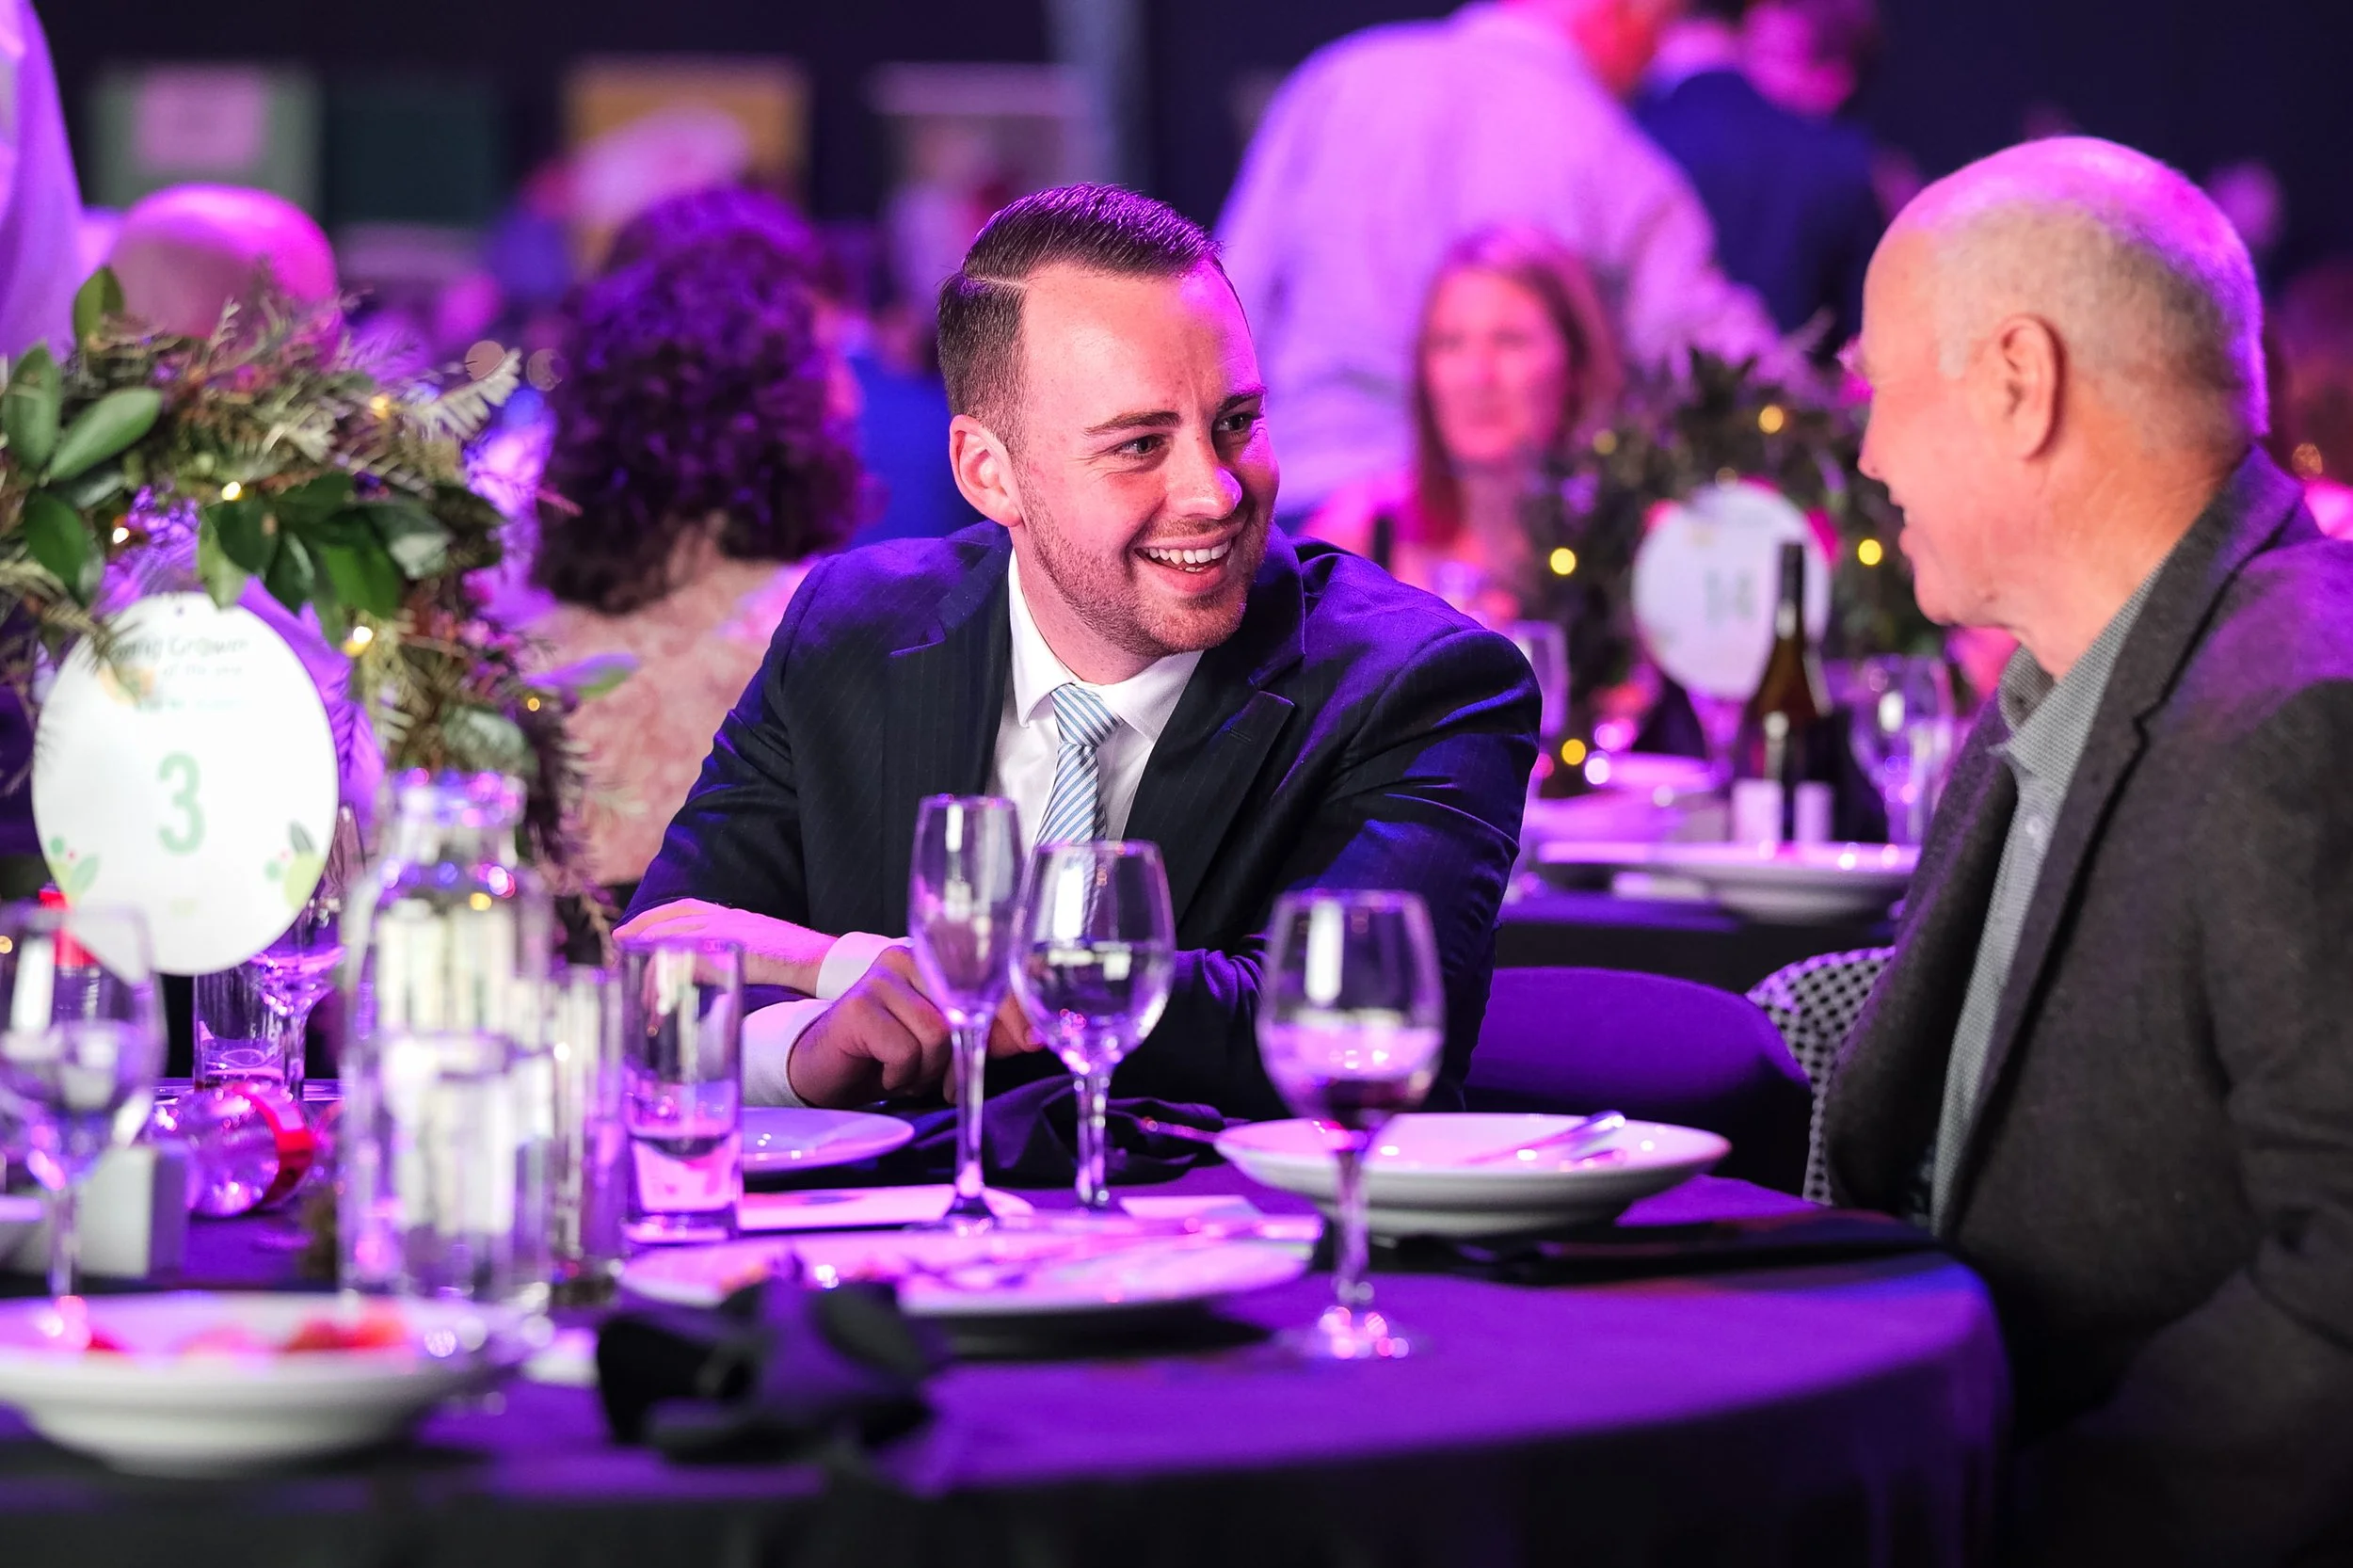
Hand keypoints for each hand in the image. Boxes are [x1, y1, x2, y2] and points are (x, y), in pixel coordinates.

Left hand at [613, 900, 835, 994]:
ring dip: (651, 956)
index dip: (657, 916)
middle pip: (673, 917)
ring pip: (675, 937)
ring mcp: (729, 930)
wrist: (822, 961)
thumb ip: (736, 951)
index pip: (686, 907)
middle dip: (642, 929)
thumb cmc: (798, 962)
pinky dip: (670, 969)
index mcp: (734, 915)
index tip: (634, 928)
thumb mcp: (761, 951)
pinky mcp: (731, 948)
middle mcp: (728, 916)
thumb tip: (712, 968)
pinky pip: (689, 957)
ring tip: (633, 971)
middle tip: (618, 943)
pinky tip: (658, 981)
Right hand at [788, 949, 1050, 1107]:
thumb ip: (989, 1035)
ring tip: (901, 1071)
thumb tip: (1037, 1036)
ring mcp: (882, 977)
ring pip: (937, 1034)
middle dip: (957, 1057)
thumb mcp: (948, 1046)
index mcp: (932, 960)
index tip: (1034, 1042)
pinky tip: (881, 1071)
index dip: (1015, 1011)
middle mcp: (908, 957)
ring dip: (924, 1070)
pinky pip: (906, 1050)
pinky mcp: (860, 1005)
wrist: (827, 1073)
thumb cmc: (890, 1057)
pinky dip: (900, 1074)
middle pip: (965, 1010)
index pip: (986, 976)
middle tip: (934, 1079)